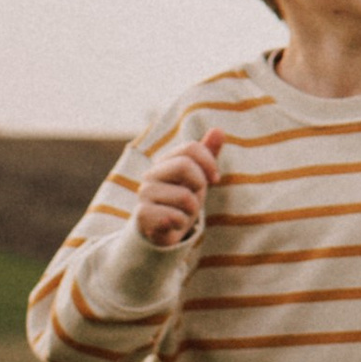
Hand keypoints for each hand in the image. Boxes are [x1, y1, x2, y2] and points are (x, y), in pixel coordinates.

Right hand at [134, 129, 224, 247]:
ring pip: (183, 196)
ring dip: (191, 210)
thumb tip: (219, 130)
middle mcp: (151, 173)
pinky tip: (173, 225)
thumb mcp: (199, 177)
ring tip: (182, 214)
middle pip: (184, 165)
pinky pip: (172, 216)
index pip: (191, 147)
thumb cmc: (182, 201)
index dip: (209, 162)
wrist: (162, 232)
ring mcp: (144, 193)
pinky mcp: (141, 215)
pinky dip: (180, 223)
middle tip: (195, 198)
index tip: (215, 179)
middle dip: (199, 184)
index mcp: (166, 161)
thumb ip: (207, 154)